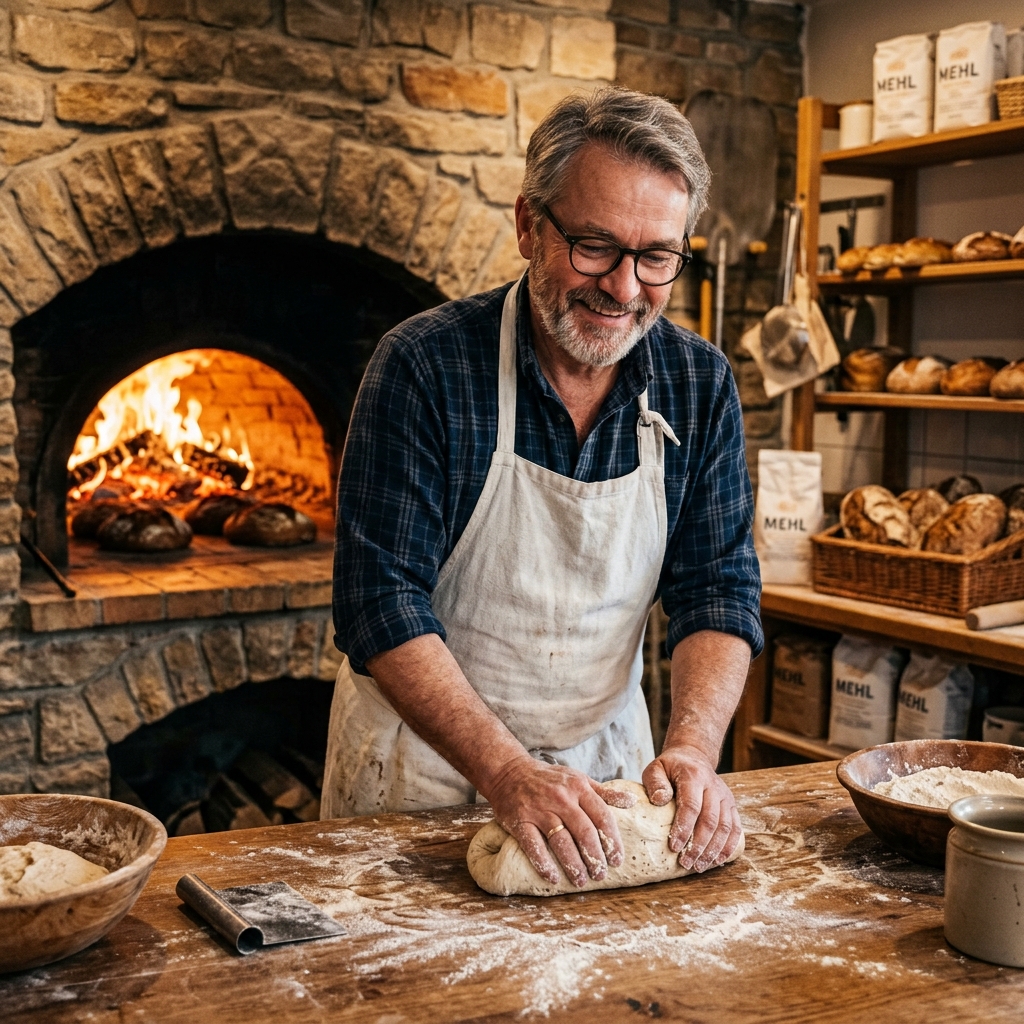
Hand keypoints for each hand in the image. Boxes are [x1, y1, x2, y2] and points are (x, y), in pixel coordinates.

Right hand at [486, 756, 637, 888]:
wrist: (509, 771)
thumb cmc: (548, 778)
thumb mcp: (578, 778)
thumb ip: (604, 792)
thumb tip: (632, 802)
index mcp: (578, 787)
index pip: (602, 817)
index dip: (611, 841)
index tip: (617, 860)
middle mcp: (560, 798)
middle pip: (584, 832)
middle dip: (595, 857)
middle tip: (600, 875)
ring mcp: (539, 810)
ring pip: (561, 841)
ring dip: (573, 865)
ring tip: (581, 880)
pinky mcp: (520, 821)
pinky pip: (533, 846)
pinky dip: (544, 863)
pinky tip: (553, 877)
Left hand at [643, 744, 741, 871]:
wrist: (694, 757)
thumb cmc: (671, 767)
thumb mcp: (656, 768)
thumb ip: (655, 783)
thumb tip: (659, 800)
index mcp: (693, 776)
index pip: (691, 805)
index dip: (684, 828)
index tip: (674, 847)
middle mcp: (713, 786)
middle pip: (710, 820)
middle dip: (698, 845)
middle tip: (685, 863)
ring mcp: (725, 796)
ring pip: (724, 827)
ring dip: (713, 850)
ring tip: (699, 866)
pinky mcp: (731, 805)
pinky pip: (735, 828)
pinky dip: (728, 846)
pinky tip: (717, 860)